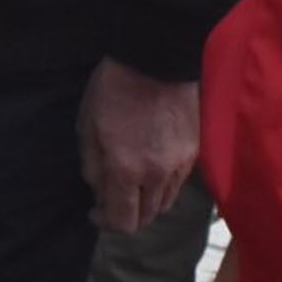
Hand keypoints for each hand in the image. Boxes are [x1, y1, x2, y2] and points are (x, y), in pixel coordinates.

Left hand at [77, 58, 197, 232]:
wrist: (155, 59)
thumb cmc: (113, 90)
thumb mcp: (87, 127)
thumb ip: (92, 167)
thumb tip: (98, 192)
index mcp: (125, 170)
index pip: (122, 221)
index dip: (105, 222)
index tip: (95, 212)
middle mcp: (156, 175)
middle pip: (146, 218)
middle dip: (126, 215)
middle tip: (112, 200)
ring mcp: (180, 165)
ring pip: (164, 203)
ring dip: (146, 202)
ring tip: (132, 185)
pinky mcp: (194, 152)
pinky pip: (178, 183)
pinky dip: (162, 185)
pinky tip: (150, 168)